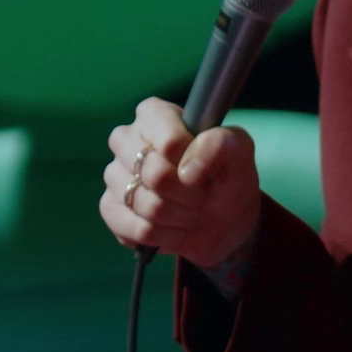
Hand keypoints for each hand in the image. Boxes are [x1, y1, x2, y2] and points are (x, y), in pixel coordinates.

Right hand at [100, 98, 260, 270]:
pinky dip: (165, 236)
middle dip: (189, 194)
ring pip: (147, 205)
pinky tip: (174, 228)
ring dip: (180, 217)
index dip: (192, 162)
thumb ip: (222, 145)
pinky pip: (137, 230)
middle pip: (155, 174)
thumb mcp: (240, 154)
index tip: (207, 169)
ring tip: (189, 211)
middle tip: (201, 194)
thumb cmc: (227, 178)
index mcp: (155, 115)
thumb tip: (187, 170)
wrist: (221, 223)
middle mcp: (127, 139)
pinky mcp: (111, 208)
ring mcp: (114, 174)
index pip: (169, 141)